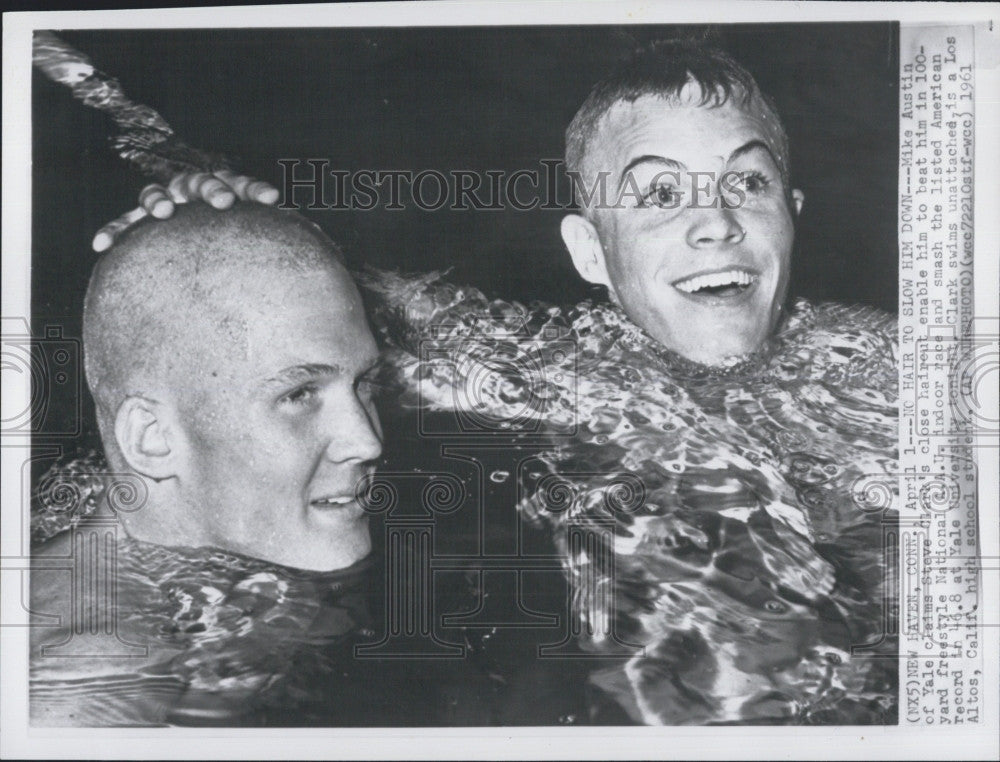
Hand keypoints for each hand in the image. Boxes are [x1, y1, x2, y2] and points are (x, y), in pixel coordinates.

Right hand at [92, 170, 279, 251]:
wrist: (211, 243)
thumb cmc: (244, 243)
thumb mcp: (267, 238)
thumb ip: (287, 234)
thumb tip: (326, 245)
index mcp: (227, 191)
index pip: (242, 184)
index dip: (256, 188)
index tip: (273, 198)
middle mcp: (195, 192)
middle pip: (200, 182)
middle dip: (212, 188)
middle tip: (224, 202)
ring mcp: (168, 203)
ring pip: (158, 193)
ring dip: (161, 200)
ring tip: (165, 213)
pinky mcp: (144, 222)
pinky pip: (125, 224)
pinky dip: (115, 230)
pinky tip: (101, 245)